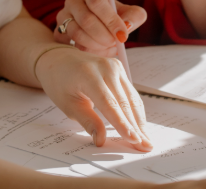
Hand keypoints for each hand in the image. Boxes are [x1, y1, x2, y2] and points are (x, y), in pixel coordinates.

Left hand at [35, 46, 152, 151]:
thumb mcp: (68, 104)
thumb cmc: (60, 82)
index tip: (133, 140)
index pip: (109, 104)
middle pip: (124, 102)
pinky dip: (135, 109)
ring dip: (140, 120)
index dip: (122, 124)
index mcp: (89, 75)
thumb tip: (102, 139)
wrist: (59, 58)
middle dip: (136, 126)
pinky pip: (130, 91)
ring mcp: (114, 65)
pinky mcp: (119, 67)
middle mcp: (105, 67)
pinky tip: (140, 125)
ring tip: (146, 140)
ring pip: (131, 97)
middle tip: (145, 146)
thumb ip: (87, 121)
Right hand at [54, 0, 146, 55]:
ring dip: (96, 45)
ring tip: (107, 47)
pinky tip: (95, 51)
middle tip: (115, 43)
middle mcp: (73, 1)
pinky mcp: (58, 33)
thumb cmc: (115, 20)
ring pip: (77, 34)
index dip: (110, 19)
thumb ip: (135, 16)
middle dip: (104, 36)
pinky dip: (85, 52)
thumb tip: (127, 25)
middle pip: (86, 19)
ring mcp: (63, 17)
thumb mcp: (129, 14)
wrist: (100, 30)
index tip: (122, 34)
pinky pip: (69, 45)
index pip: (97, 2)